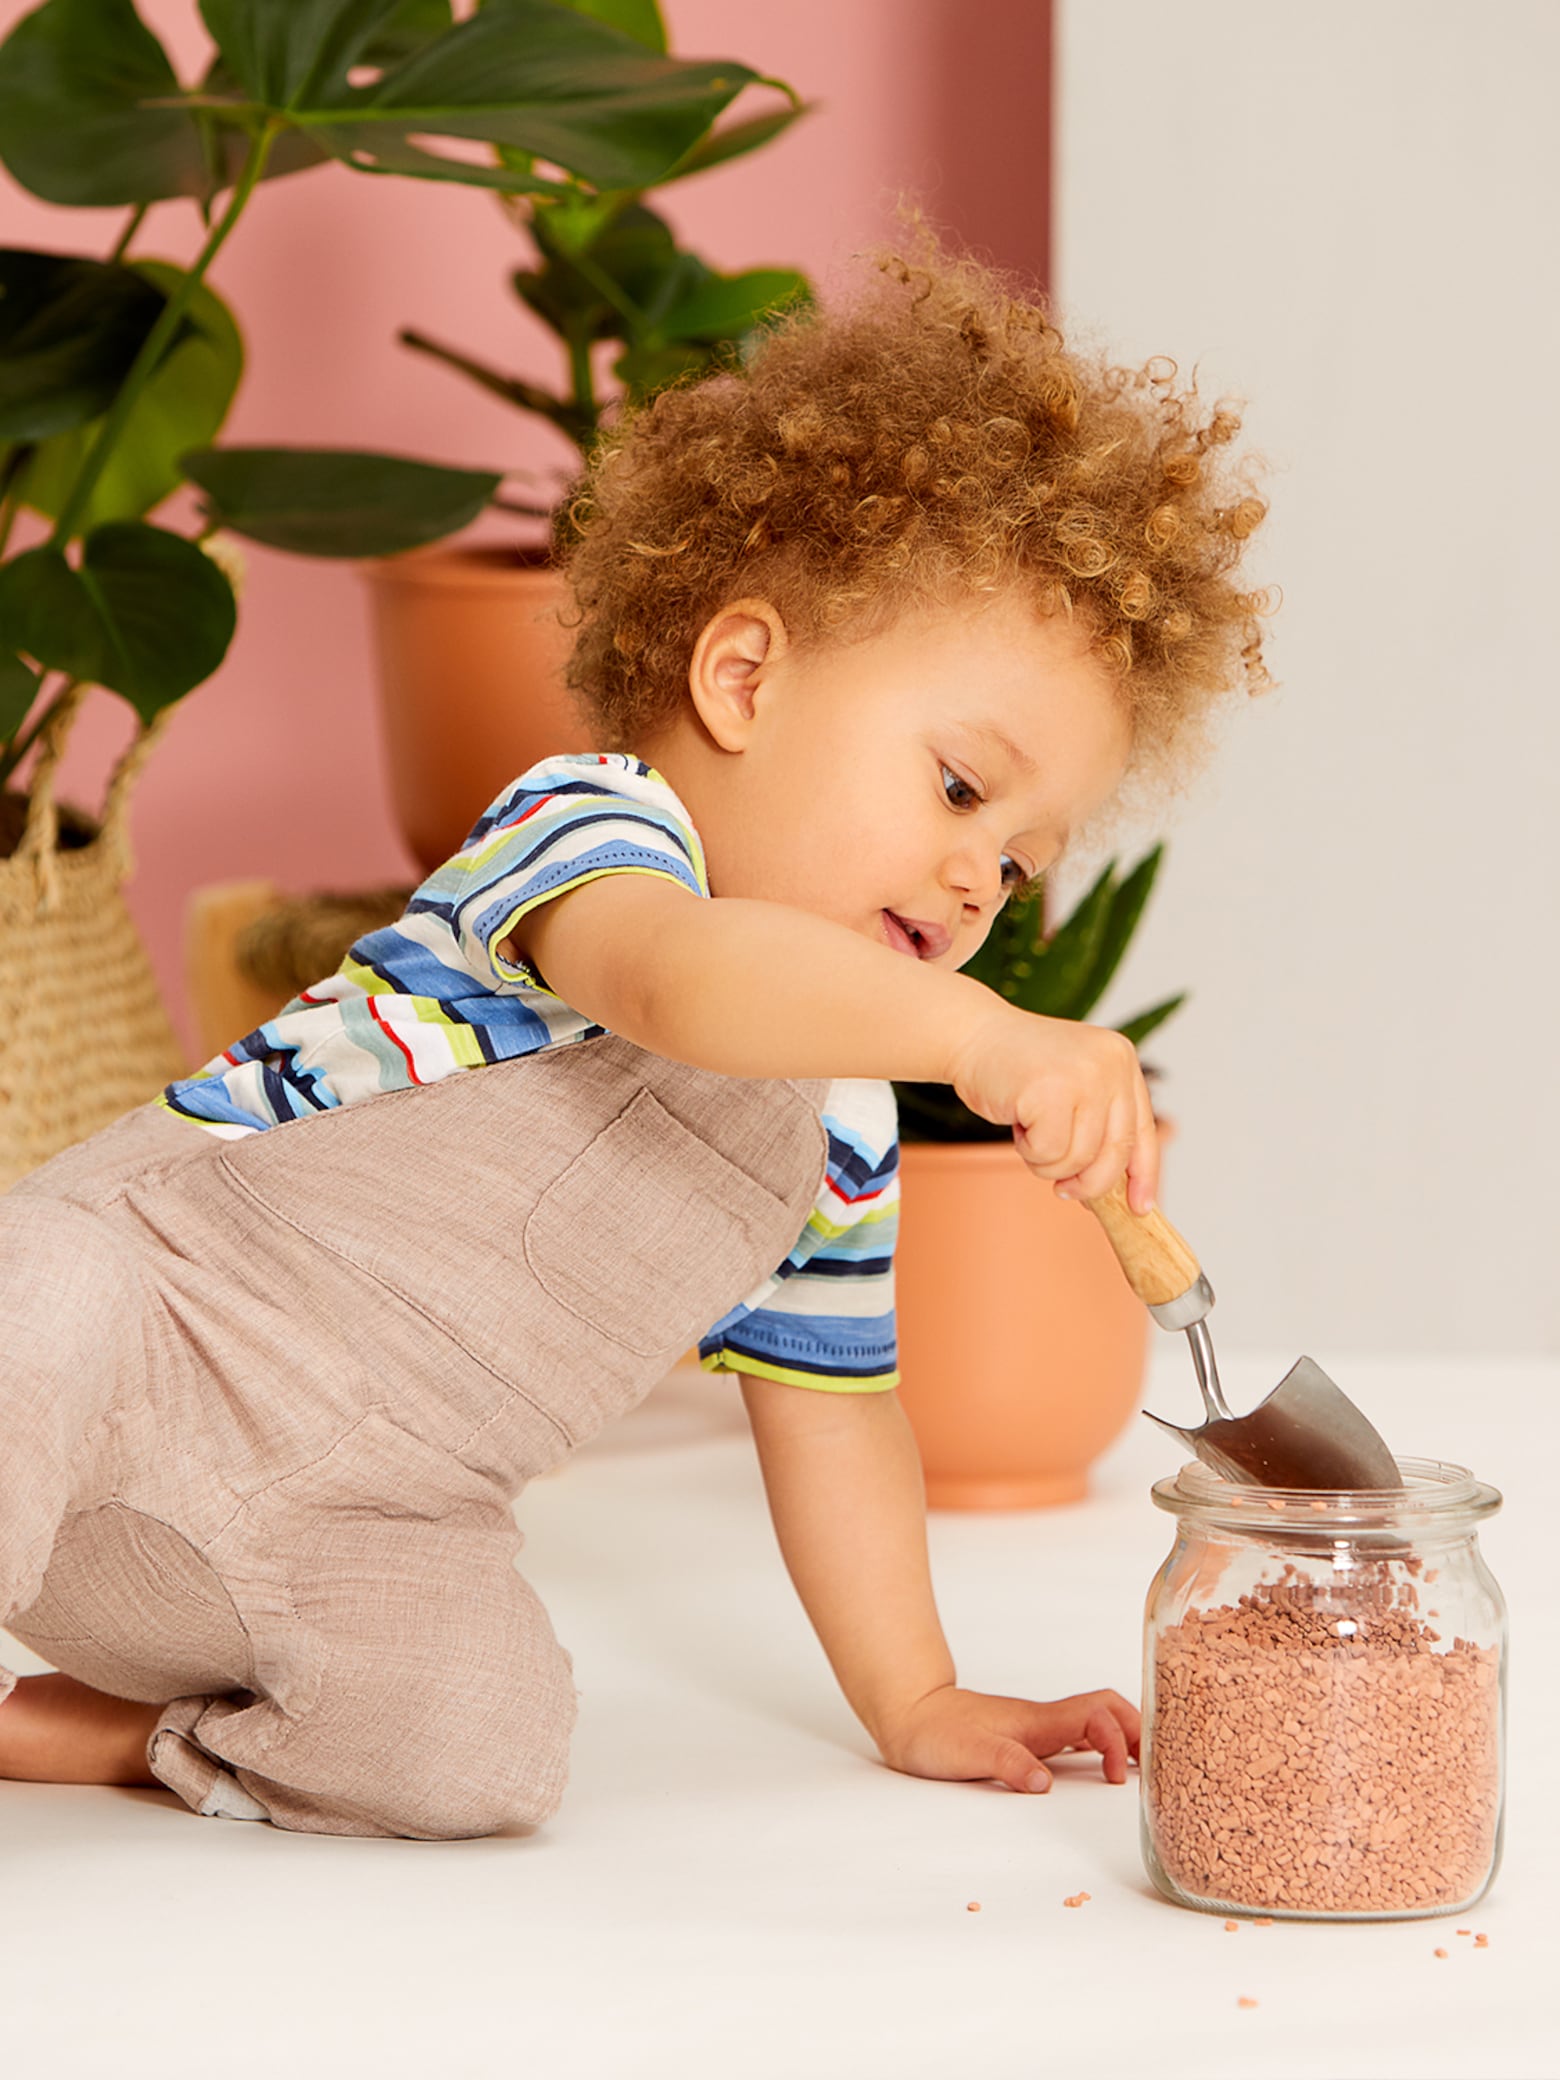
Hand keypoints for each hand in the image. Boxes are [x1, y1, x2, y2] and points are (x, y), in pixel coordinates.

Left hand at [875, 1683, 1141, 1792]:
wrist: (911, 1715)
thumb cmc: (938, 1733)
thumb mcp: (971, 1754)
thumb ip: (1009, 1765)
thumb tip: (1044, 1785)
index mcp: (1039, 1721)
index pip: (1098, 1715)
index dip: (1119, 1740)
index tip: (1117, 1777)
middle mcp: (1045, 1720)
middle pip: (1109, 1708)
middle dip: (1140, 1729)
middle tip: (1159, 1764)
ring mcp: (1039, 1726)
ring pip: (1097, 1719)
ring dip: (1125, 1735)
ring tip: (1147, 1766)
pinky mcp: (1029, 1737)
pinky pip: (1079, 1733)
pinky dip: (1103, 1744)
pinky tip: (1106, 1766)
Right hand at [946, 999, 1158, 1210]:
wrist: (972, 1035)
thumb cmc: (1016, 1070)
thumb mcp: (1073, 1087)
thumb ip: (1097, 1124)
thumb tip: (1116, 1189)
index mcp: (1122, 1061)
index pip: (1142, 1130)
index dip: (1144, 1174)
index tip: (1139, 1207)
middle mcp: (1111, 1063)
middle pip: (1116, 1152)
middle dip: (1088, 1182)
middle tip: (1064, 1189)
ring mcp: (1084, 1075)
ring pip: (1080, 1158)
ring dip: (1047, 1162)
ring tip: (1029, 1132)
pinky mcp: (1052, 1090)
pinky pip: (1049, 1152)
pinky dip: (1028, 1151)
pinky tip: (1017, 1122)